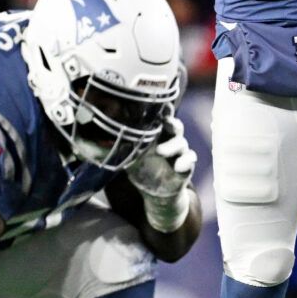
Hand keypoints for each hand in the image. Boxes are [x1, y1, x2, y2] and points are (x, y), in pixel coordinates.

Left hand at [127, 116, 196, 233]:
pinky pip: (190, 160)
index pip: (161, 120)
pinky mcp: (185, 167)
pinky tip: (179, 166)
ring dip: (173, 146)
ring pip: (182, 143)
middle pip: (176, 127)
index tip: (160, 105)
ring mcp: (178, 153)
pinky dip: (186, 161)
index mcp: (157, 136)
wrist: (154, 192)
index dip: (162, 111)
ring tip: (161, 152)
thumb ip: (124, 149)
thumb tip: (106, 140)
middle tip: (166, 122)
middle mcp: (169, 141)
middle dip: (172, 123)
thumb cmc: (142, 169)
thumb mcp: (130, 158)